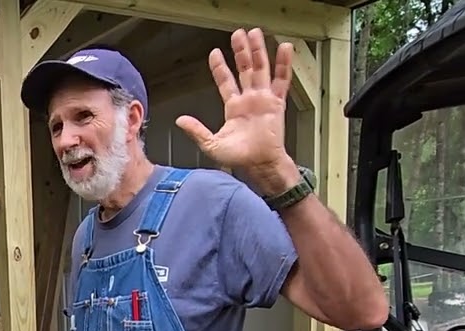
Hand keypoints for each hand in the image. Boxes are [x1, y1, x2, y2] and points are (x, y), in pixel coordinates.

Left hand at [175, 28, 300, 194]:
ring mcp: (263, 99)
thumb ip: (196, 131)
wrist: (260, 163)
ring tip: (256, 34)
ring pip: (261, 69)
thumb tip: (180, 121)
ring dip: (259, 51)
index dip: (220, 67)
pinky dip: (284, 64)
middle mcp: (249, 100)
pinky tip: (285, 48)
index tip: (215, 53)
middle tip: (238, 34)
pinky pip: (281, 79)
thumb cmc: (239, 157)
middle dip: (241, 51)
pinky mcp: (277, 102)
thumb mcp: (211, 144)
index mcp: (233, 107)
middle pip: (244, 69)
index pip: (225, 81)